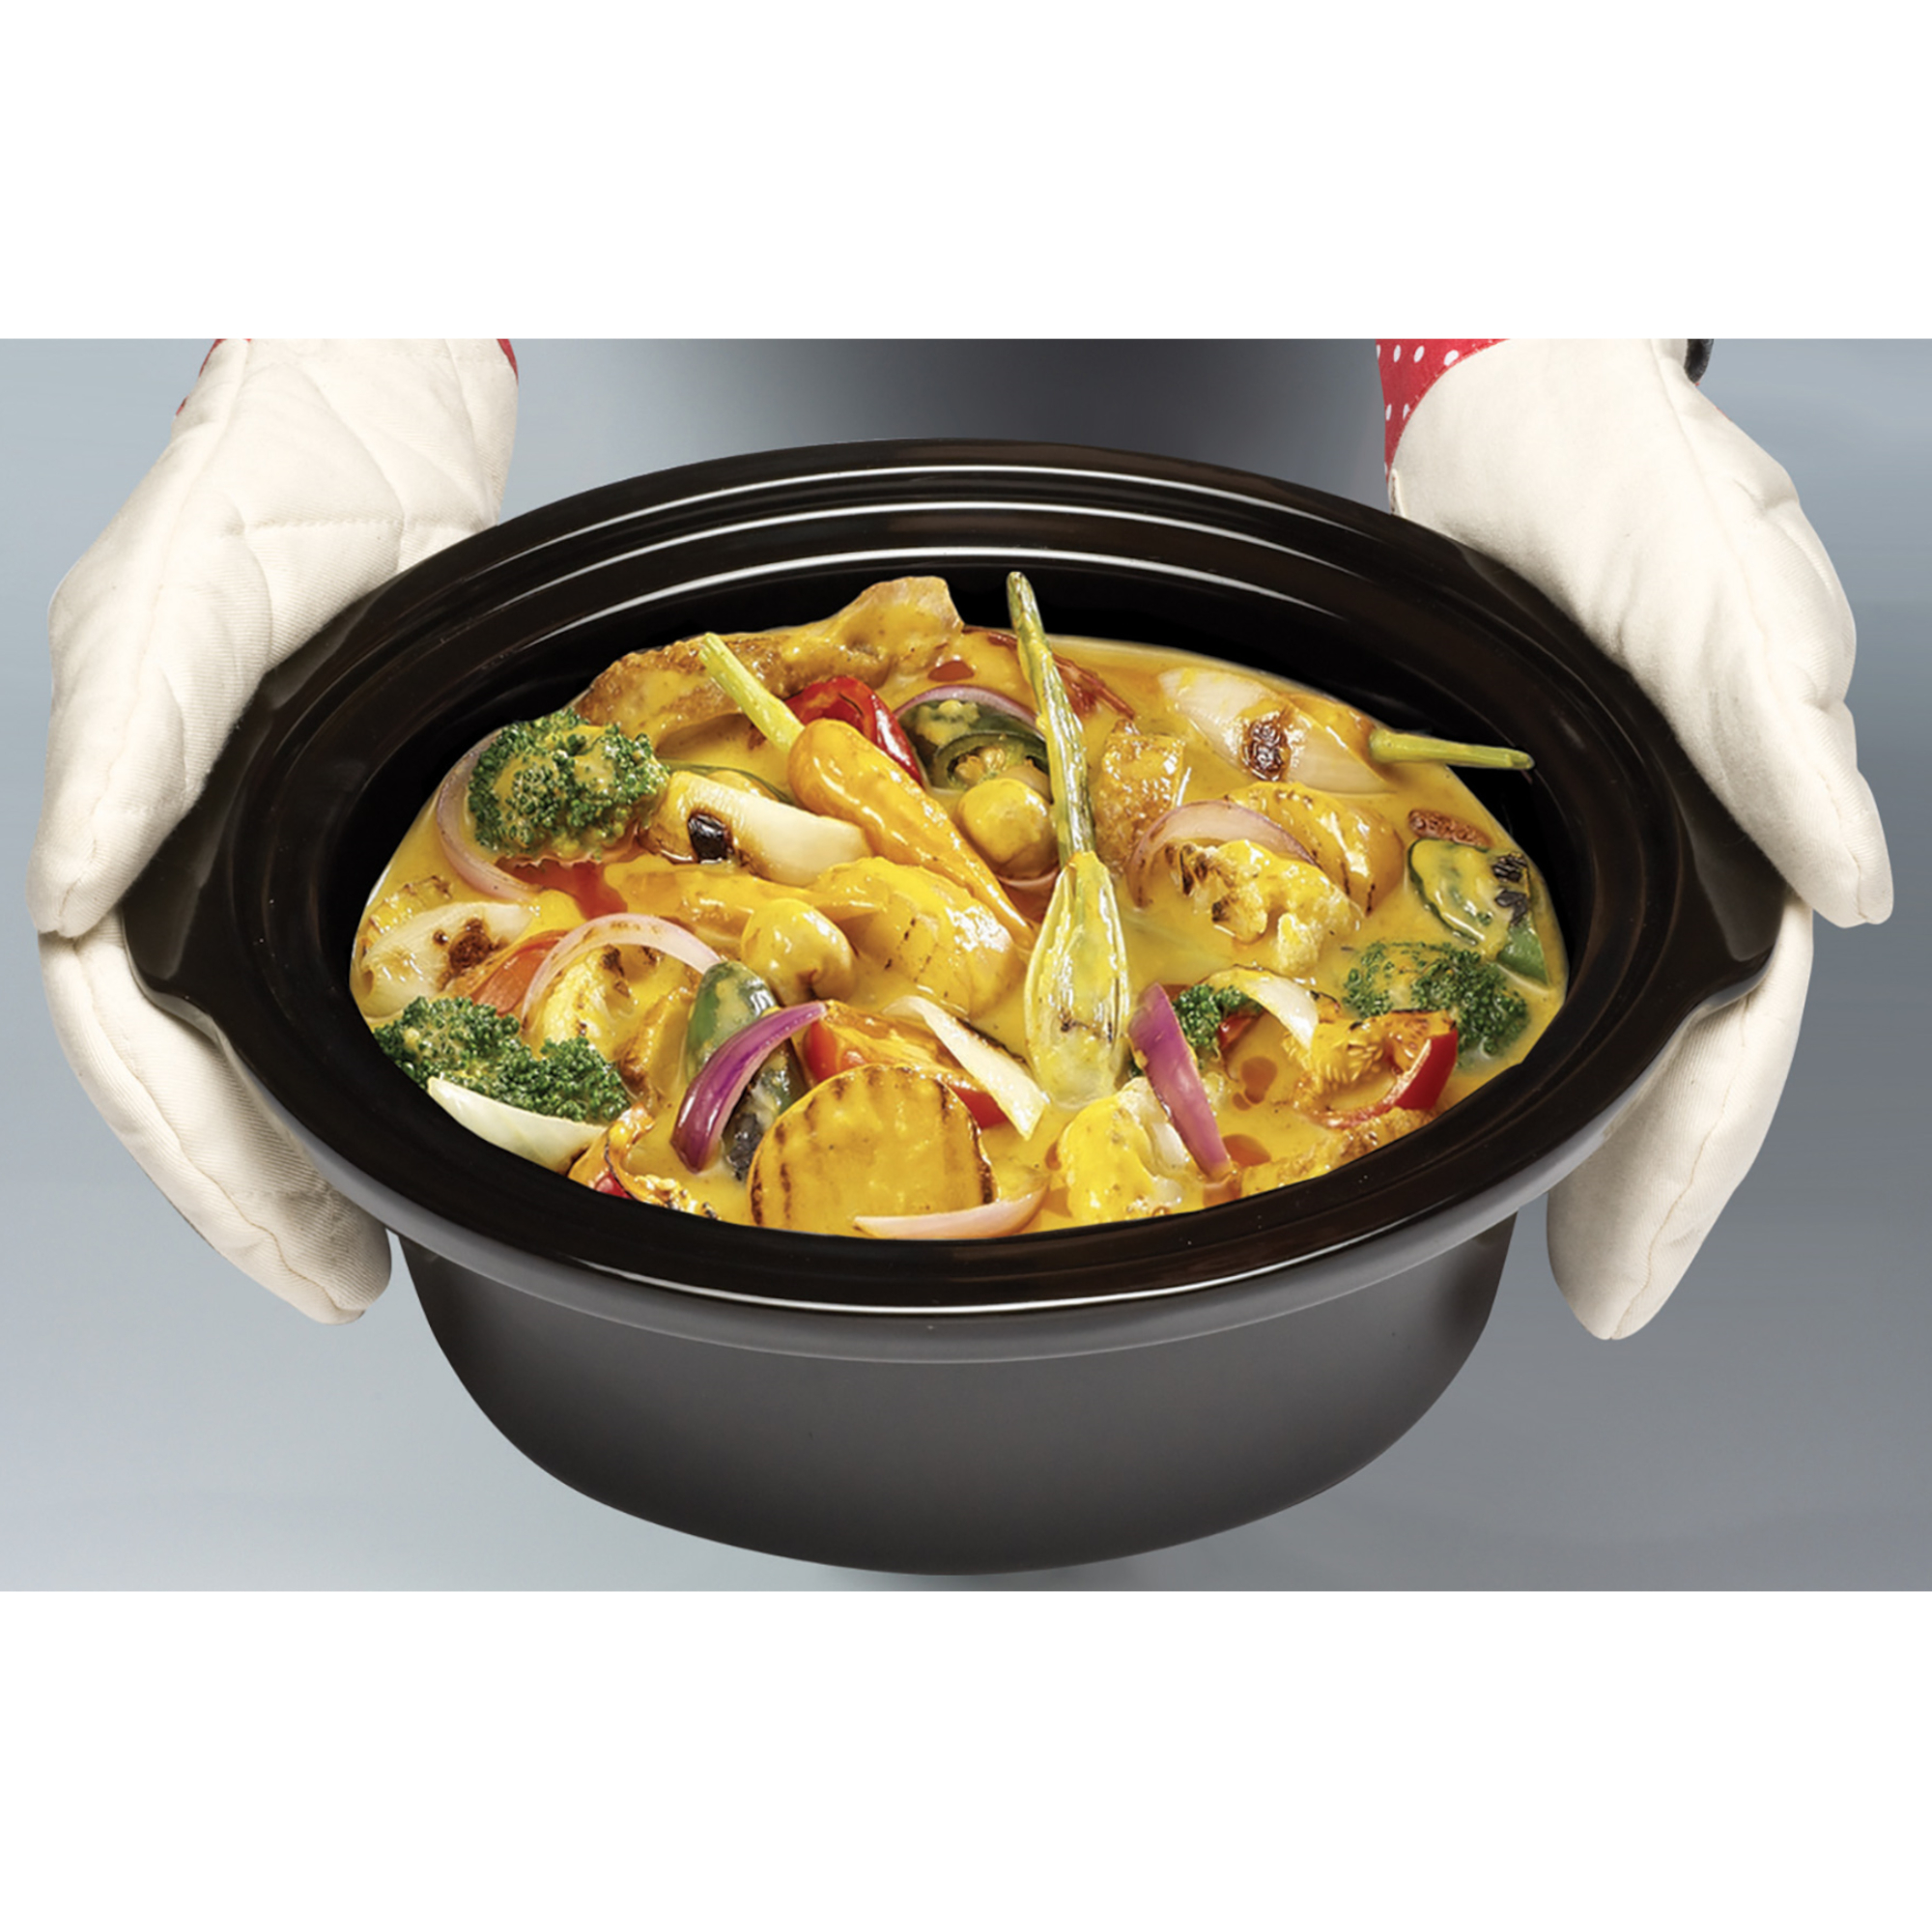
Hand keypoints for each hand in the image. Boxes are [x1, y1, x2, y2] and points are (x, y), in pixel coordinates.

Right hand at [28, 339, 518, 1321]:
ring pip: (252, 1036)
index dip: (195, 1154)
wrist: (376, 422)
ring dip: (294, 1152)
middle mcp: (183, 851)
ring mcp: (259, 843)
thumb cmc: (264, 489)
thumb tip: (64, 901)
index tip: (277, 1241)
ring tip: (352, 1248)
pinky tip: (387, 1119)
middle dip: (251, 1191)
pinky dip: (347, 1059)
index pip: (133, 1036)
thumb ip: (118, 755)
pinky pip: (323, 971)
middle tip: (331, 1284)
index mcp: (128, 824)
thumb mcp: (178, 612)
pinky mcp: (341, 821)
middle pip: (193, 1069)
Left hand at [1379, 338, 1892, 1336]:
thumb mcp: (1713, 590)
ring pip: (1640, 1004)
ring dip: (1609, 1123)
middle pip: (1693, 1046)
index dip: (1687, 1164)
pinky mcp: (1562, 788)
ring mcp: (1635, 817)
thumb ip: (1778, 734)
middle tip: (1602, 1294)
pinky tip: (1530, 1075)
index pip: (1733, 1032)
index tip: (1629, 1276)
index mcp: (1748, 813)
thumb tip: (1852, 887)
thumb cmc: (1625, 471)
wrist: (1521, 402)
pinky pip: (1571, 932)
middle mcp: (1702, 832)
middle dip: (1651, 1181)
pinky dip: (1554, 1018)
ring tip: (1574, 1236)